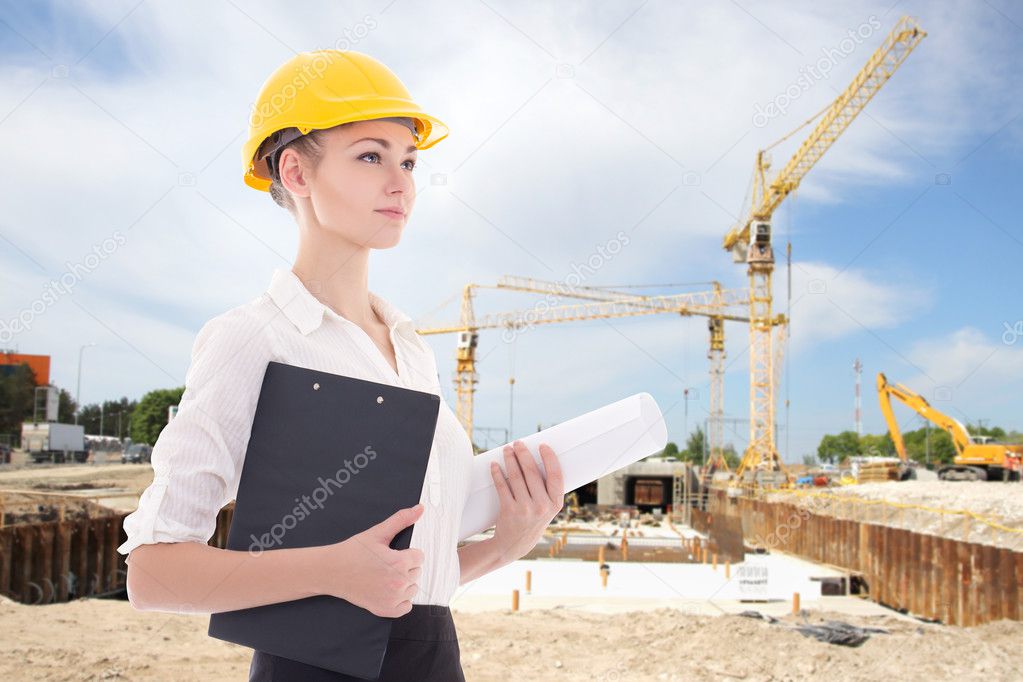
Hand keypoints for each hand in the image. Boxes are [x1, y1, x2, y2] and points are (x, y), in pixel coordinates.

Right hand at [318, 504, 424, 617]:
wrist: (332, 571)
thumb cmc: (353, 551)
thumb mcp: (378, 533)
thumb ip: (401, 520)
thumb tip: (420, 509)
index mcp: (399, 563)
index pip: (420, 557)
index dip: (407, 553)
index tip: (393, 553)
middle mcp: (398, 583)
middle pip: (417, 572)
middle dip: (405, 567)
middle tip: (385, 564)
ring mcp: (392, 599)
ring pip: (412, 589)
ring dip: (404, 583)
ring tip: (385, 576)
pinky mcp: (385, 610)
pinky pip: (406, 606)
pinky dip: (400, 600)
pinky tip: (388, 590)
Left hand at [489, 440, 564, 564]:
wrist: (514, 545)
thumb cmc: (532, 521)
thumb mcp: (546, 510)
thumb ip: (546, 490)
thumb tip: (536, 460)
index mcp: (555, 504)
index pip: (555, 476)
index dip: (549, 458)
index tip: (542, 445)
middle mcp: (542, 506)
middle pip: (532, 472)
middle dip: (523, 454)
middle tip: (518, 443)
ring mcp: (525, 509)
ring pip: (516, 476)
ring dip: (510, 459)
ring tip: (507, 450)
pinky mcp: (509, 510)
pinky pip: (502, 486)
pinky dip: (497, 473)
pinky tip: (495, 465)